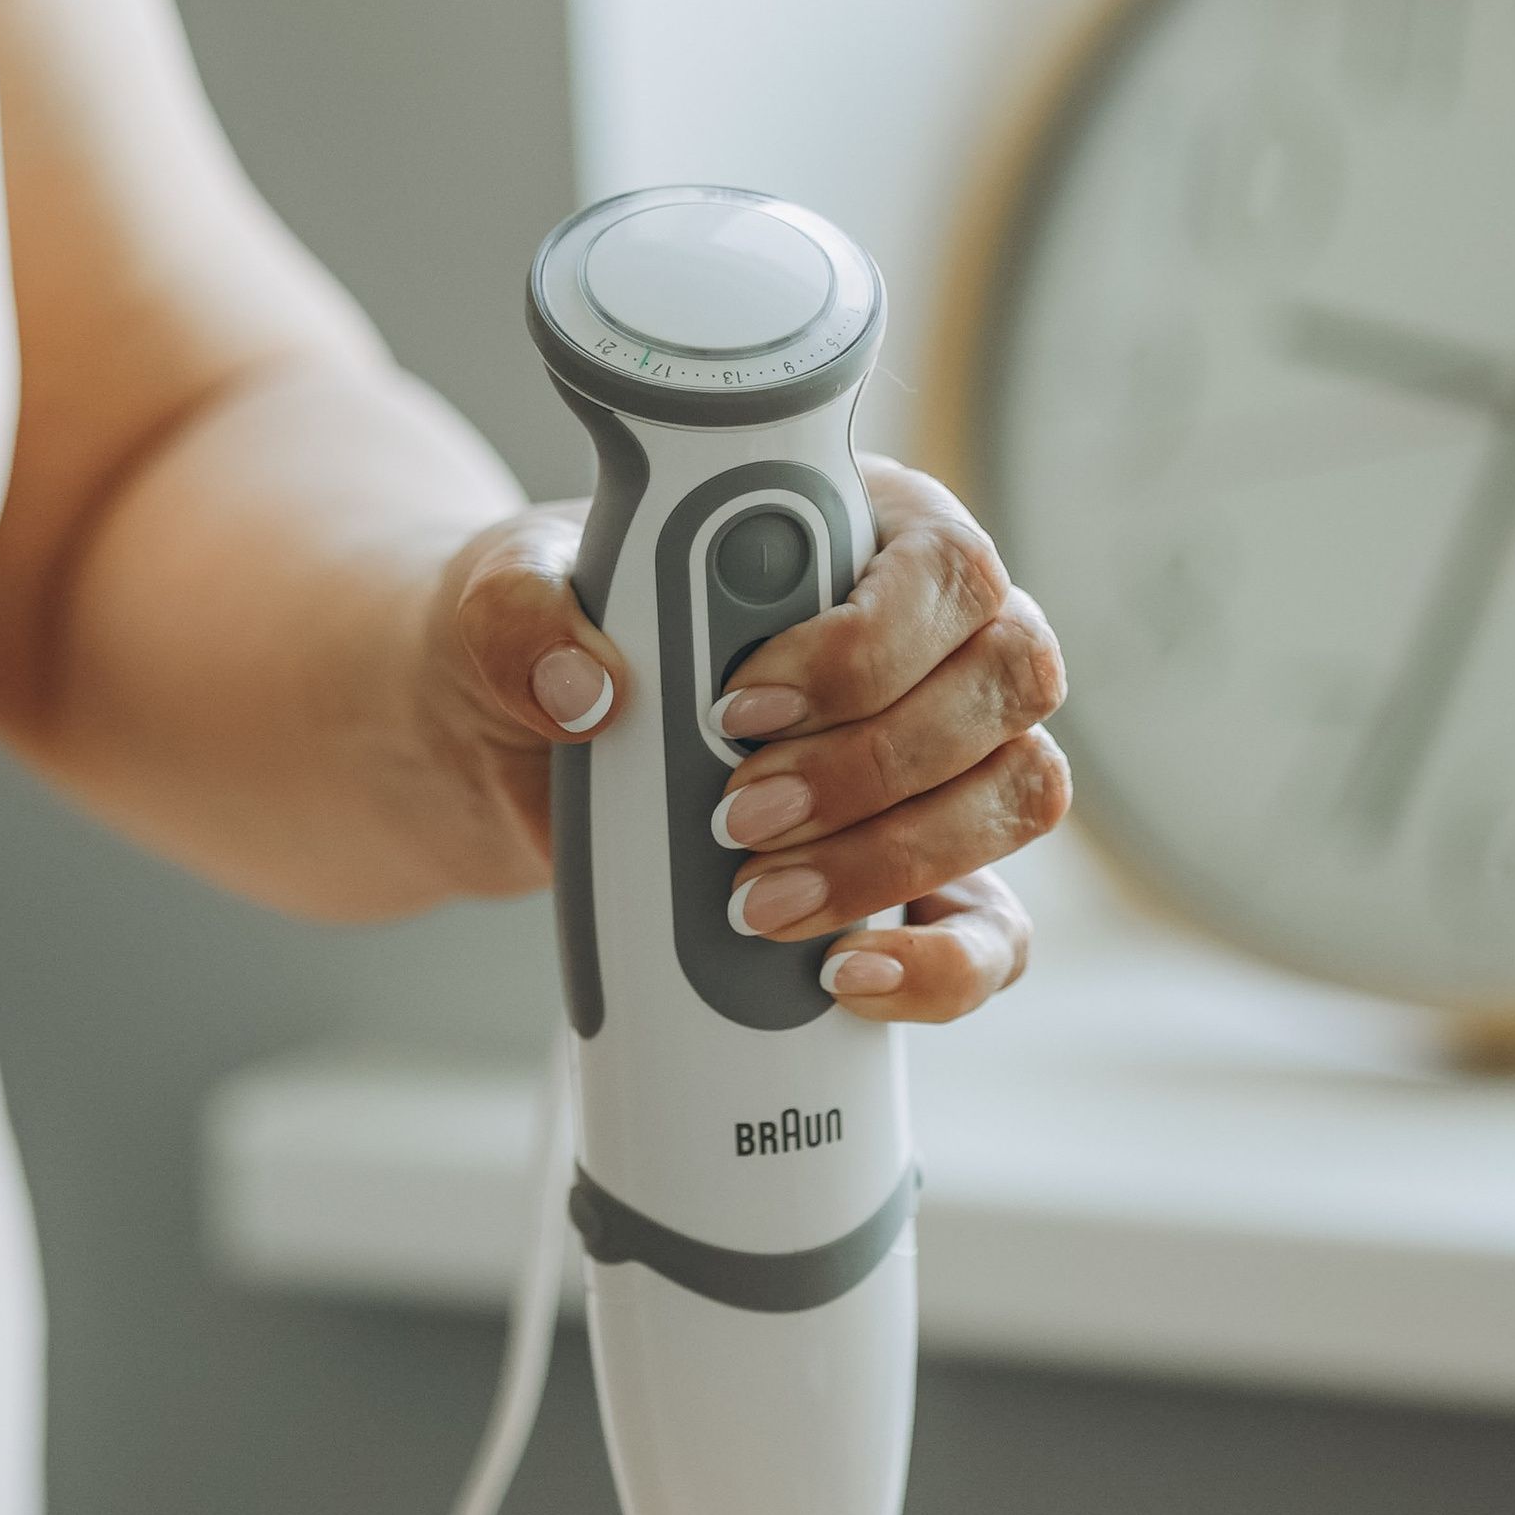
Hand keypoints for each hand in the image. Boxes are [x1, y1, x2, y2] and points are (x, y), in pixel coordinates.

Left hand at [429, 459, 1065, 1019]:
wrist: (503, 753)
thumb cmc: (539, 643)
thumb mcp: (499, 605)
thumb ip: (523, 617)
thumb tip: (586, 686)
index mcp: (860, 536)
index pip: (946, 566)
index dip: (867, 646)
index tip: (738, 708)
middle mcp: (930, 642)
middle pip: (1007, 682)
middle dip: (873, 766)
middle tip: (734, 817)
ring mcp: (940, 765)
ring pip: (1015, 796)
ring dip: (897, 860)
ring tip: (755, 902)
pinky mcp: (921, 880)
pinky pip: (995, 932)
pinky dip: (942, 966)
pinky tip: (843, 978)